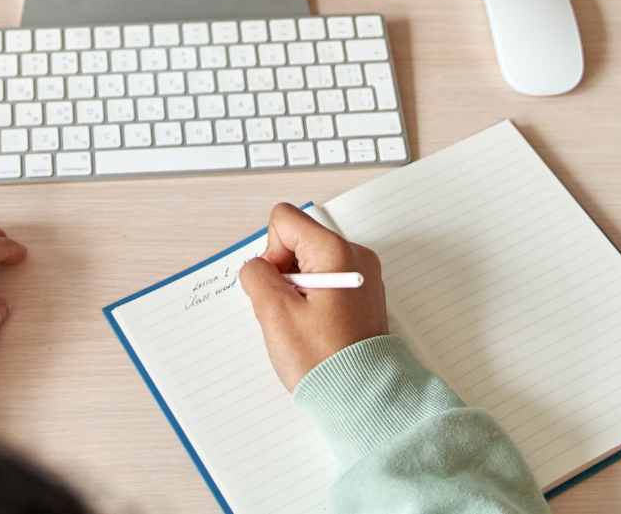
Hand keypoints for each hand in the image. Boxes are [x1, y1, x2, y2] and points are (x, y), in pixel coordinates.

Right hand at [239, 203, 387, 392]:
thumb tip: (258, 267)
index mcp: (336, 252)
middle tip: (292, 312)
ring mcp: (362, 276)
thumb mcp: (275, 315)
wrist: (364, 399)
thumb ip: (256, 276)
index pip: (284, 220)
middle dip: (283, 274)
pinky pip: (324, 281)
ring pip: (308, 263)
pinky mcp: (361, 295)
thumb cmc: (325, 362)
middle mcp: (355, 256)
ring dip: (296, 290)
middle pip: (297, 240)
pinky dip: (312, 300)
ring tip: (305, 325)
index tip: (282, 289)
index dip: (271, 254)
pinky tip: (316, 329)